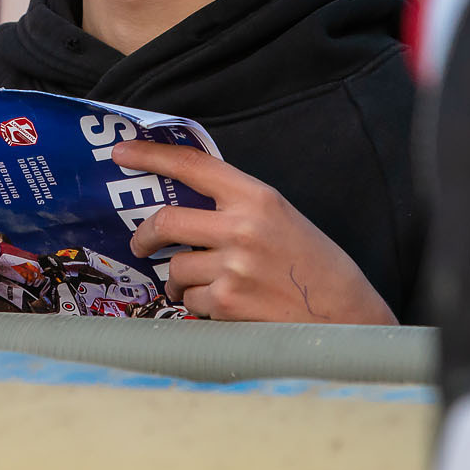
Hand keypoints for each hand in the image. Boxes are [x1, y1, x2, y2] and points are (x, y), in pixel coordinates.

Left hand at [117, 141, 395, 324]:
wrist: (346, 316)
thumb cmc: (314, 266)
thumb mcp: (282, 218)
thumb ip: (237, 207)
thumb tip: (185, 208)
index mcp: (257, 197)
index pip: (193, 165)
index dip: (151, 155)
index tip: (122, 153)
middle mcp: (241, 227)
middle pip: (166, 221)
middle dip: (145, 236)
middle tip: (143, 244)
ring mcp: (232, 267)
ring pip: (175, 269)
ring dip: (179, 281)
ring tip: (204, 286)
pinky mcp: (226, 303)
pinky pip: (190, 301)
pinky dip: (199, 306)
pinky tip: (226, 306)